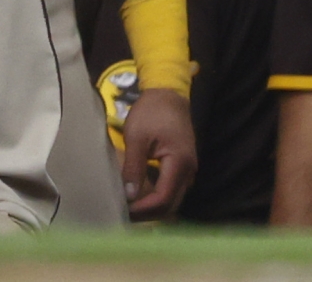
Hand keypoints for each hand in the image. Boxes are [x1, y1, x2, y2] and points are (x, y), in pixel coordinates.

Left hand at [123, 87, 197, 218]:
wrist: (169, 96)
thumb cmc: (151, 112)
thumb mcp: (137, 137)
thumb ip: (134, 167)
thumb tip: (129, 195)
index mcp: (179, 165)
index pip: (163, 198)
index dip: (144, 209)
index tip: (123, 212)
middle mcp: (189, 173)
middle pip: (170, 204)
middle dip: (148, 213)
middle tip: (123, 215)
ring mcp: (188, 171)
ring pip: (172, 199)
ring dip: (152, 206)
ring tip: (127, 207)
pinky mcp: (182, 167)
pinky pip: (171, 189)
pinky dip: (155, 196)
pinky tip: (137, 195)